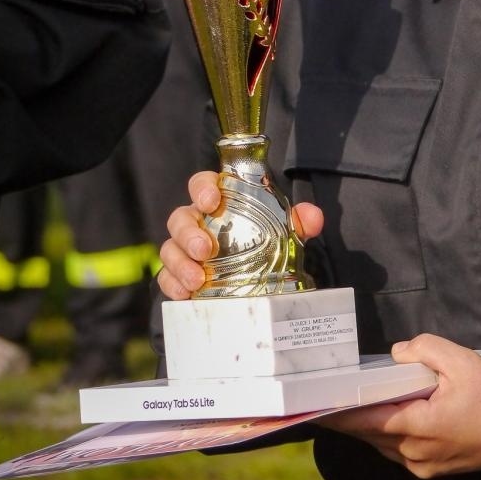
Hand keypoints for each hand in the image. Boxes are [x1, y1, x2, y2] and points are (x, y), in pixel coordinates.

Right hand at [158, 170, 323, 299]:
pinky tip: (185, 295)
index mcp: (218, 203)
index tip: (211, 200)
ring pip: (170, 249)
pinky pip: (167, 278)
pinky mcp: (179, 276)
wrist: (256, 279)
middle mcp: (196, 223)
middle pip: (179, 219)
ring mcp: (185, 250)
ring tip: (197, 280)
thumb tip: (313, 216)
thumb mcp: (284, 229)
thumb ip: (299, 220)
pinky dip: (173, 285)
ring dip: (180, 263)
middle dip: (188, 233)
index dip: (202, 188)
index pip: (202, 184)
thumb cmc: (264, 240)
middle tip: (204, 249)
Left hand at [316, 334, 480, 477]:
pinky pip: (398, 452)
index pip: (366, 420)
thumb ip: (423, 349)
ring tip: (348, 405)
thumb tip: (397, 354)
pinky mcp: (432, 471)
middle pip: (371, 434)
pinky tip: (384, 416)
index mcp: (418, 426)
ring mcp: (422, 466)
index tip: (315, 407)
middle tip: (325, 400)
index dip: (339, 414)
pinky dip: (387, 435)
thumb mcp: (460, 359)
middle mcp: (414, 453)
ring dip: (368, 427)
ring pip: (383, 445)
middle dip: (349, 418)